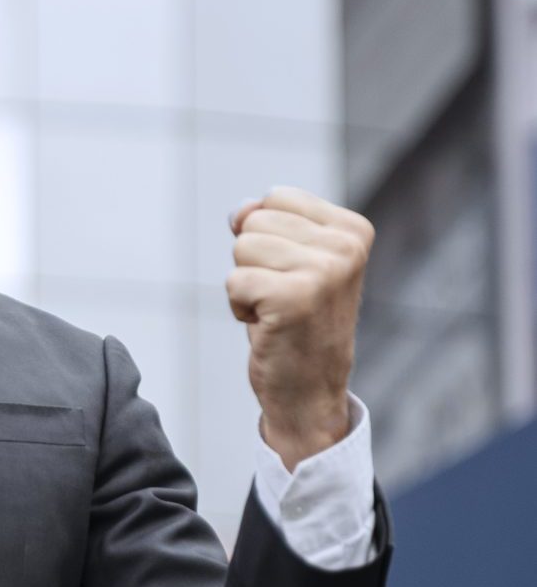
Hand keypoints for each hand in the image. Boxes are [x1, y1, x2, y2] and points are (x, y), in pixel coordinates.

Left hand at [226, 187, 374, 470]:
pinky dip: (239, 306)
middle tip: (283, 296)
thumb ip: (266, 221)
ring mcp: (324, 272)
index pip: (276, 197)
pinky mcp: (294, 298)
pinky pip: (234, 280)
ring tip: (276, 309)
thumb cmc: (295, 318)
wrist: (310, 389)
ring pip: (242, 247)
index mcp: (353, 229)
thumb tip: (239, 211)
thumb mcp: (289, 259)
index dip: (268, 236)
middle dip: (254, 260)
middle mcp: (346, 247)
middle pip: (255, 220)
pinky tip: (268, 325)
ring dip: (247, 283)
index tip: (293, 272)